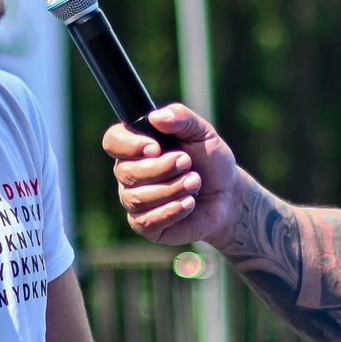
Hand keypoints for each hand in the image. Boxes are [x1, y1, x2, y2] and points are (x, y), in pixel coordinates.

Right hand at [103, 103, 240, 245]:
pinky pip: (146, 221)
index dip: (129, 146)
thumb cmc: (211, 161)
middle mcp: (129, 173)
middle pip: (126, 172)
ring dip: (171, 189)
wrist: (227, 196)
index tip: (156, 148)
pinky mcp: (145, 225)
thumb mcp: (203, 133)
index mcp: (137, 146)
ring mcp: (134, 200)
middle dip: (161, 168)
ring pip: (137, 198)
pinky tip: (189, 204)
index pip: (113, 141)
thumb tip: (155, 116)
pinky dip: (171, 211)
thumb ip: (181, 118)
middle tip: (188, 163)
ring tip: (194, 183)